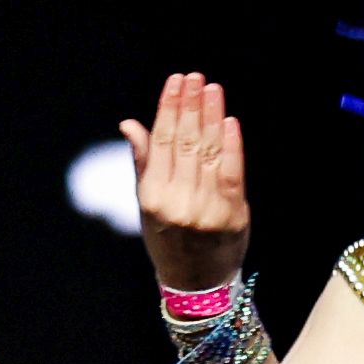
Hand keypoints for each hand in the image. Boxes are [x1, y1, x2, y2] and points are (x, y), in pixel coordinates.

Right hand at [118, 74, 252, 293]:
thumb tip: (131, 123)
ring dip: (211, 117)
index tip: (175, 82)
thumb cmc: (168, 240)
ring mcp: (206, 209)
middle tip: (195, 78)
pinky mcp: (232, 216)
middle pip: (185, 142)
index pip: (162, 141)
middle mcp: (177, 202)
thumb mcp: (147, 205)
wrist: (196, 285)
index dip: (169, 108)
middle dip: (190, 106)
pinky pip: (232, 173)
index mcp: (153, 197)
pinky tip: (228, 122)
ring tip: (212, 90)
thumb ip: (144, 162)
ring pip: (208, 153)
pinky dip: (231, 146)